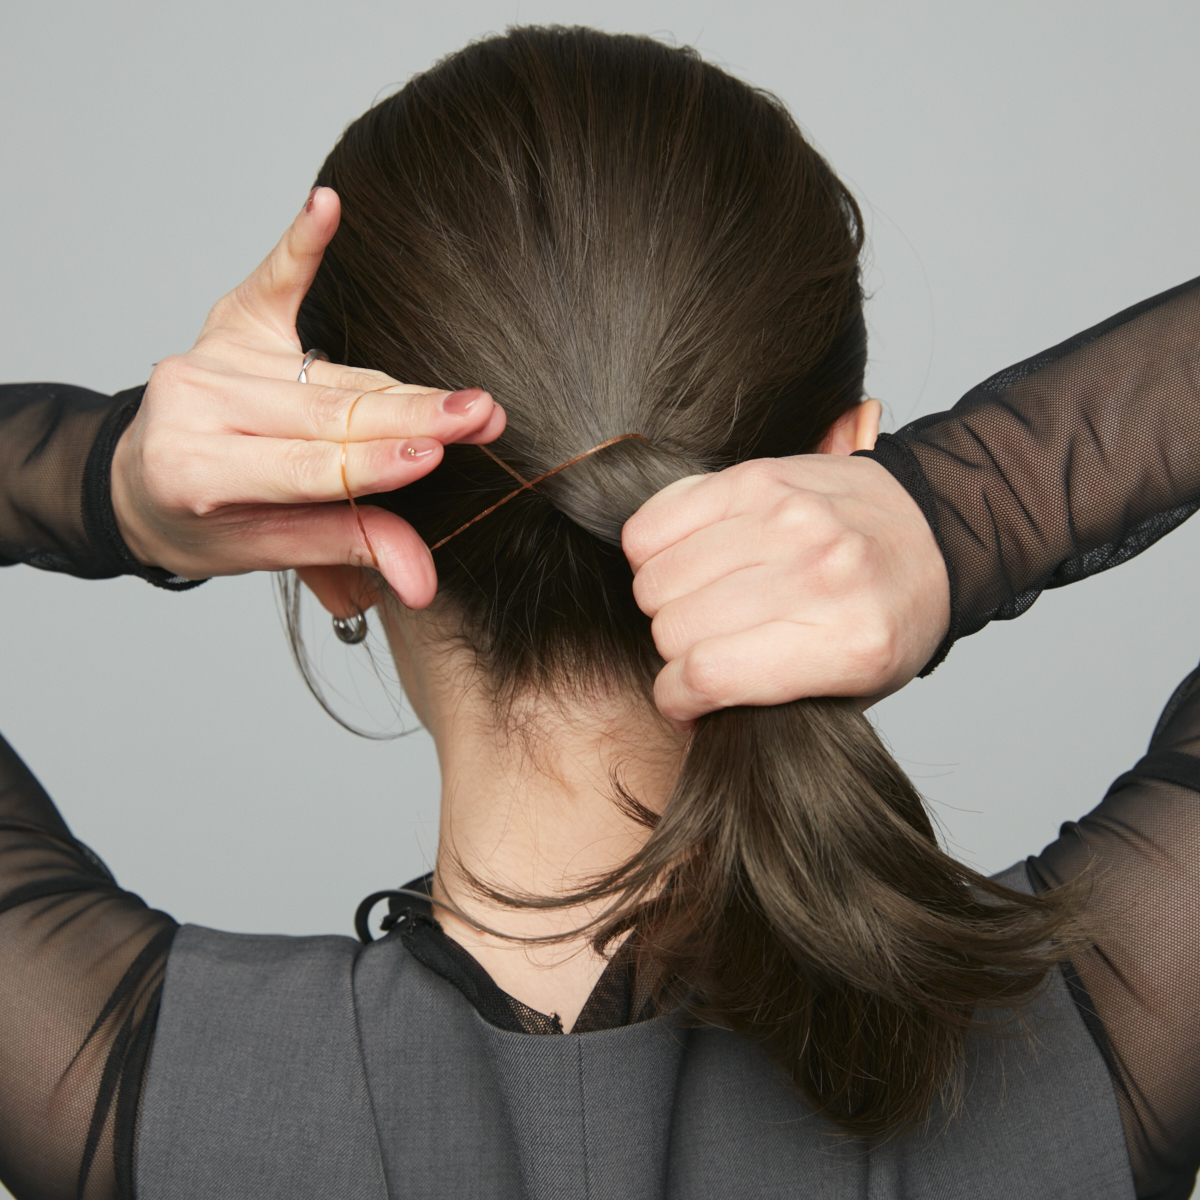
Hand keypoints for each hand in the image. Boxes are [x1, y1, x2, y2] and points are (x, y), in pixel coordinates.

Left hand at [111, 187, 504, 607]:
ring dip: (404, 391)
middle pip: (325, 411)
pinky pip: (276, 280)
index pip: (304, 467)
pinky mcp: (230, 321)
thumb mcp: (269, 553)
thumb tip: (423, 584)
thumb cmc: (207, 525)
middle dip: (412, 417)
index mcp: (195, 473)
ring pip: (330, 375)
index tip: (435, 455)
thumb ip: (346, 551)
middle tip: (480, 416)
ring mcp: (209, 358)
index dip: (370, 463)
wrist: (143, 482)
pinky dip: (303, 244)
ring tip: (467, 403)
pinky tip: (326, 206)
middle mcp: (194, 406)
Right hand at [623, 454, 949, 724]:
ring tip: (695, 603)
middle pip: (675, 626)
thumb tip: (687, 700)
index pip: (709, 674)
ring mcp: (786, 517)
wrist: (933, 530)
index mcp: (848, 642)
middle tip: (701, 648)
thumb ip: (770, 699)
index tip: (682, 699)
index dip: (676, 697)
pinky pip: (653, 523)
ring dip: (662, 600)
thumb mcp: (853, 687)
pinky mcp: (756, 478)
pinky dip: (649, 551)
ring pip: (656, 575)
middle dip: (674, 650)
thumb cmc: (888, 615)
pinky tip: (682, 562)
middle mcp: (818, 573)